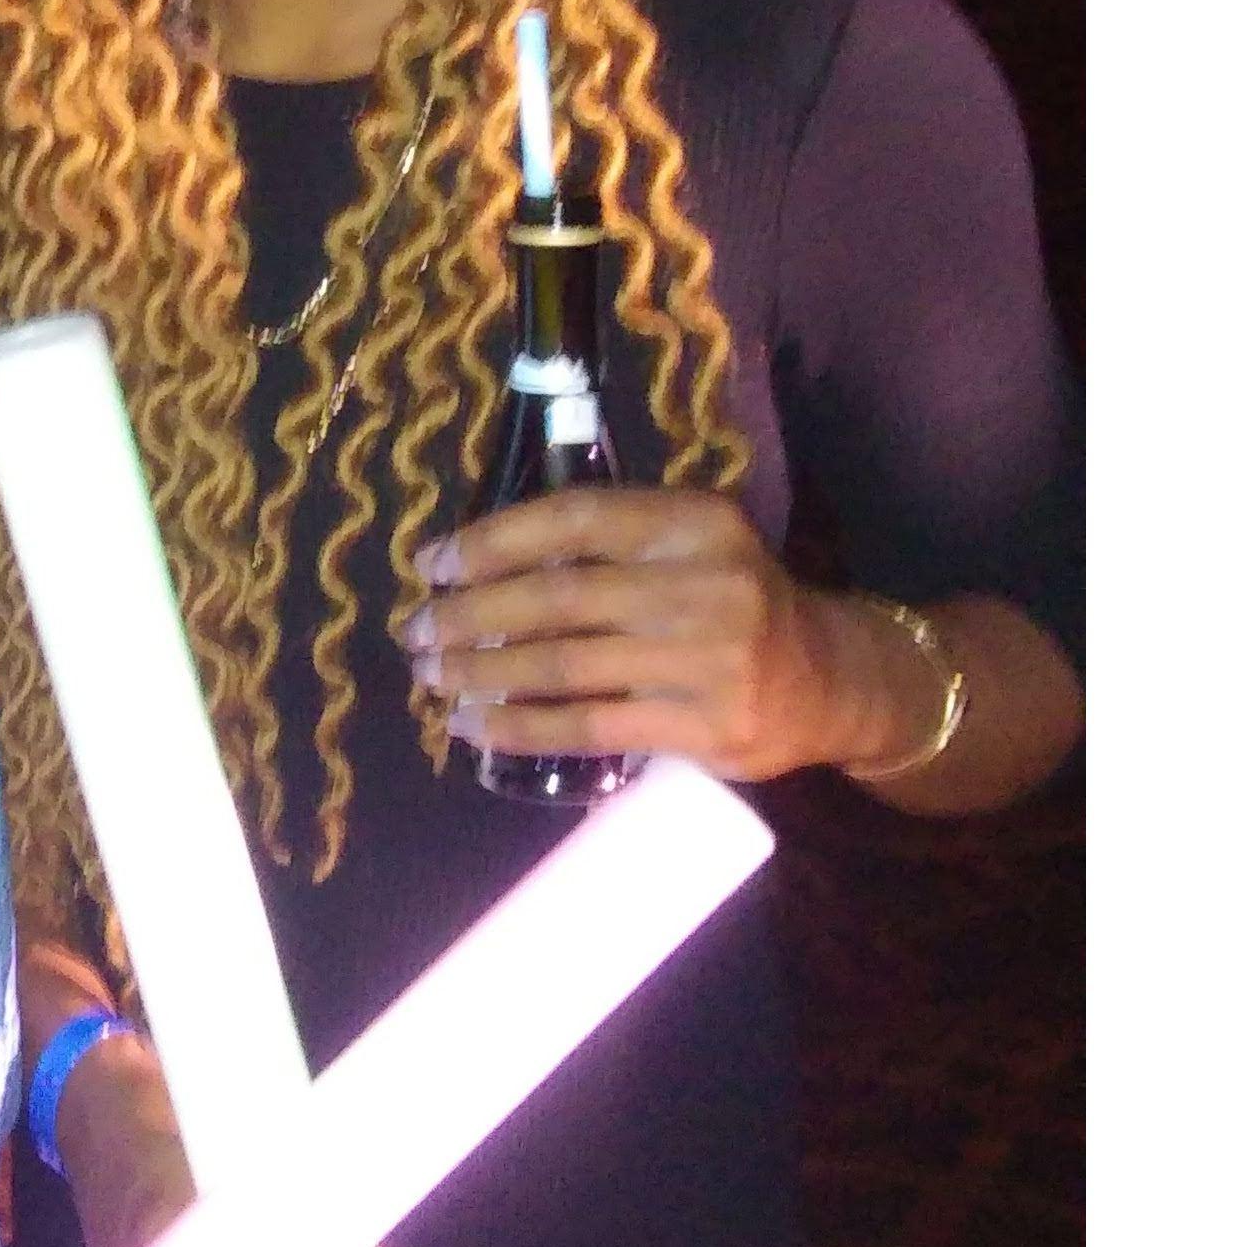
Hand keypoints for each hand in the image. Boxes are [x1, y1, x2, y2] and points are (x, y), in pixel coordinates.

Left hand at [409, 488, 926, 783]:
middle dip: (470, 615)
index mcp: (694, 520)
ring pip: (564, 665)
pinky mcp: (703, 725)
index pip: (573, 519)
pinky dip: (520, 726)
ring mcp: (708, 658)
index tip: (433, 564)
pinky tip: (474, 726)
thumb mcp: (689, 547)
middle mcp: (705, 582)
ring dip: (481, 673)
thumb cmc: (733, 604)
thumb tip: (481, 563)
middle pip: (558, 597)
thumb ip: (611, 545)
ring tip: (432, 678)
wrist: (831, 682)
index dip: (492, 540)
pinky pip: (589, 727)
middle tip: (415, 631)